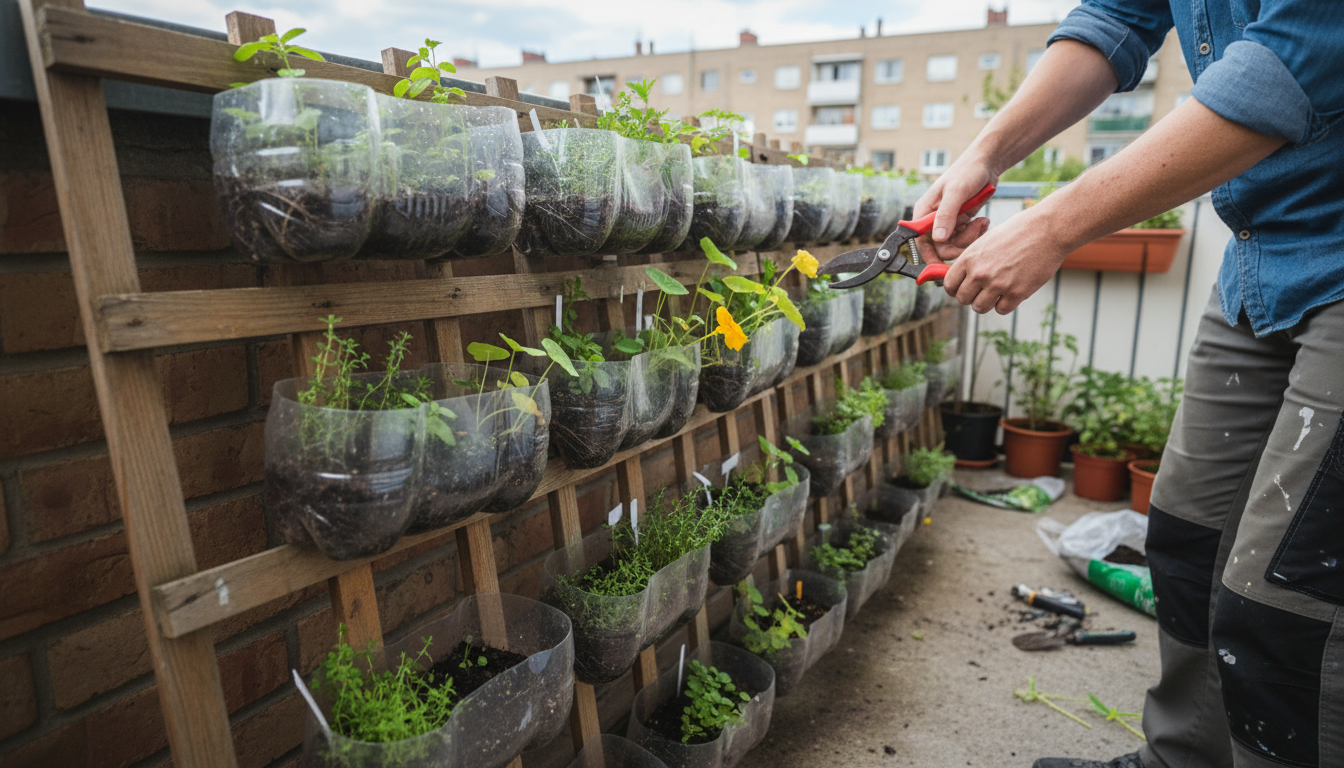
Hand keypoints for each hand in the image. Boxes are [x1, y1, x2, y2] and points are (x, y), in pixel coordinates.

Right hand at [912, 153, 997, 263]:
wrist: (986, 163)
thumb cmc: (967, 171)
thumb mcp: (956, 192)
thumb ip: (946, 216)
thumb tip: (937, 239)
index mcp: (924, 212)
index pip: (922, 242)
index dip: (931, 256)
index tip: (943, 267)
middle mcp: (933, 220)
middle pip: (941, 247)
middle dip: (960, 244)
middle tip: (975, 231)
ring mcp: (948, 222)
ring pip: (956, 244)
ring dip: (971, 237)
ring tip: (982, 222)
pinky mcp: (961, 222)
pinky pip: (966, 238)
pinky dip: (976, 232)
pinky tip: (983, 220)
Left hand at [941, 205, 1069, 313]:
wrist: (1047, 229)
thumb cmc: (1018, 231)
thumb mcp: (987, 240)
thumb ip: (973, 260)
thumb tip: (963, 277)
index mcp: (969, 258)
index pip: (950, 285)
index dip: (955, 289)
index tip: (962, 288)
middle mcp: (980, 273)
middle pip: (963, 299)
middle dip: (970, 297)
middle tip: (981, 291)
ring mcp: (998, 284)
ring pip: (979, 307)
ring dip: (986, 303)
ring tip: (996, 293)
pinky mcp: (1017, 293)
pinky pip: (1001, 310)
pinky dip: (1005, 304)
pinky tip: (1010, 293)